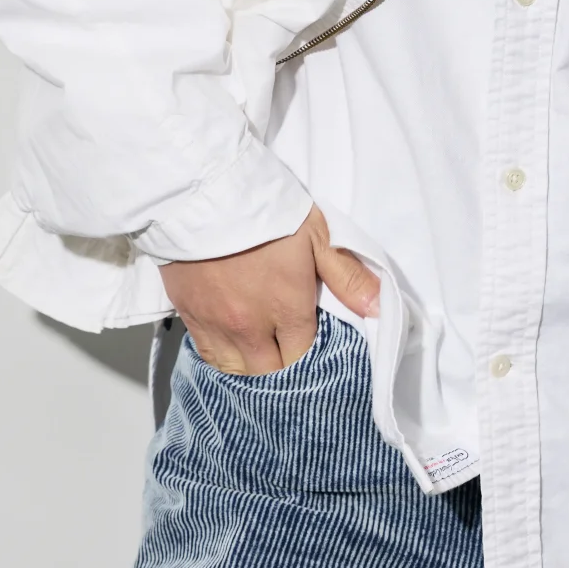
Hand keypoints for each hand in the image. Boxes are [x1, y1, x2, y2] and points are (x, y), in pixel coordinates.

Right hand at [159, 206, 379, 375]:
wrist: (203, 192)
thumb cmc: (263, 208)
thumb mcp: (316, 233)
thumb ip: (346, 276)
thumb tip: (378, 309)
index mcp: (287, 308)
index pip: (303, 359)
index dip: (312, 361)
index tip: (315, 352)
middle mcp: (252, 326)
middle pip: (270, 376)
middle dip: (284, 374)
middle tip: (291, 362)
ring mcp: (217, 325)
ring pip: (236, 374)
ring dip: (252, 373)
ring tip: (263, 363)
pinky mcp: (190, 316)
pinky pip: (207, 357)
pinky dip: (222, 362)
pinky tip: (233, 354)